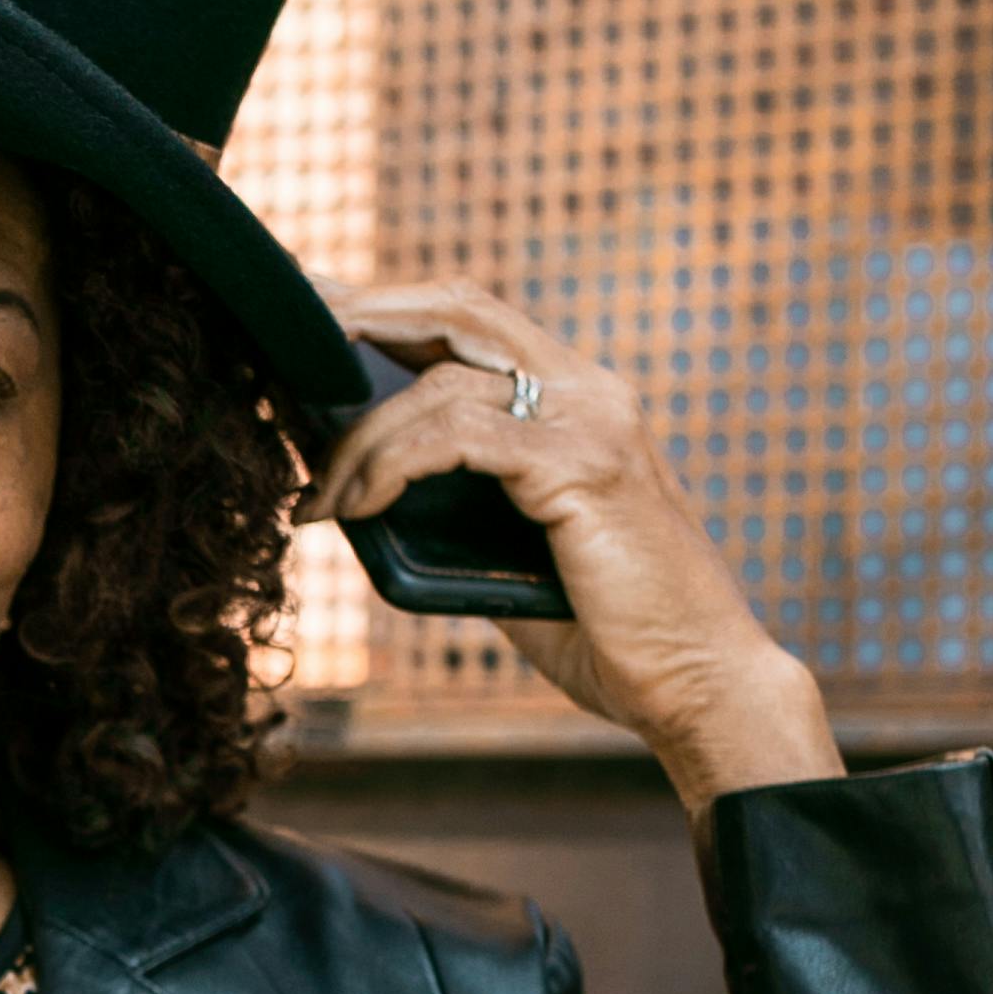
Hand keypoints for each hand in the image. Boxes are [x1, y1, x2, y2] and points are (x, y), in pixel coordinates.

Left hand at [306, 276, 841, 812]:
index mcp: (582, 401)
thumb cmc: (615, 634)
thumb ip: (465, 507)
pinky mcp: (582, 466)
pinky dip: (393, 466)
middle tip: (290, 340)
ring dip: (360, 442)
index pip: (476, 320)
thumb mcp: (518, 553)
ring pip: (443, 386)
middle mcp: (591, 391)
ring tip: (319, 499)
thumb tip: (366, 490)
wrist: (703, 687)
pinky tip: (359, 507)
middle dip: (366, 314)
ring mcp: (593, 421)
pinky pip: (458, 437)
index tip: (318, 317)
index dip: (393, 306)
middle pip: (460, 309)